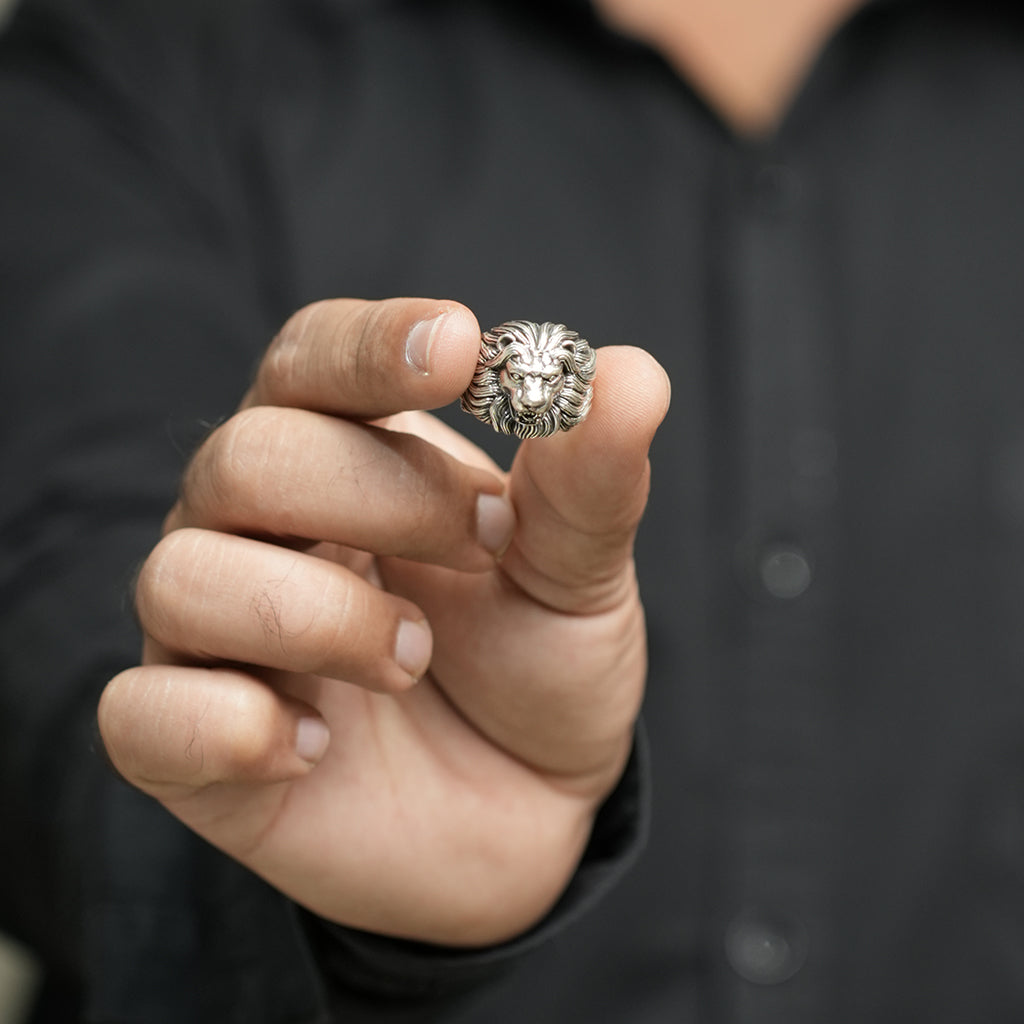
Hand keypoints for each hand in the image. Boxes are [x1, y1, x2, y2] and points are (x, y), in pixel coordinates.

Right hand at [98, 298, 669, 945]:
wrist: (519, 812)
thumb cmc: (535, 670)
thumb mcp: (580, 579)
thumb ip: (589, 485)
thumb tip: (628, 376)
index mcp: (345, 456)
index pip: (312, 360)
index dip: (371, 347)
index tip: (460, 348)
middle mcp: (257, 529)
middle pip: (247, 457)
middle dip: (380, 497)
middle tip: (487, 546)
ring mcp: (211, 635)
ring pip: (184, 576)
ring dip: (319, 616)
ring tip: (410, 657)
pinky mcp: (187, 746)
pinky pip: (143, 715)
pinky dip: (233, 728)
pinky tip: (317, 747)